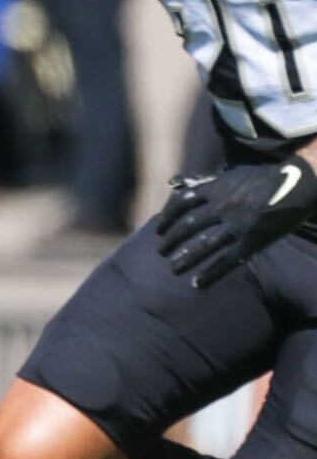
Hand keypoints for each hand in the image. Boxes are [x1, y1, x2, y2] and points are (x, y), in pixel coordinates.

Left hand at [159, 161, 316, 287]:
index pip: (181, 204)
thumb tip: (180, 184)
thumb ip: (210, 183)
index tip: (159, 228)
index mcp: (217, 189)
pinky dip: (211, 274)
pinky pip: (227, 261)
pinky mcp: (253, 240)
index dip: (167, 218)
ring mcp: (238, 224)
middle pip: (188, 226)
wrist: (299, 182)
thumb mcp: (235, 174)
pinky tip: (198, 284)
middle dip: (170, 240)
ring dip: (185, 259)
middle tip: (160, 251)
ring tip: (173, 269)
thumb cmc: (268, 177)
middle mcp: (223, 207)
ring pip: (203, 245)